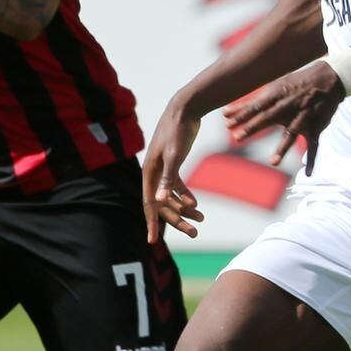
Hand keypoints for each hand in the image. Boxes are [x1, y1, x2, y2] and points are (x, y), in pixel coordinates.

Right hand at [141, 102, 206, 241]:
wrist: (185, 109)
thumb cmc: (177, 131)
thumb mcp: (174, 155)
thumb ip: (167, 179)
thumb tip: (158, 201)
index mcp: (149, 173)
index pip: (148, 204)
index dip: (151, 223)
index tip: (152, 240)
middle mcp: (152, 173)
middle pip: (162, 204)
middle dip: (177, 220)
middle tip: (194, 233)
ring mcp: (162, 170)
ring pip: (171, 197)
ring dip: (184, 209)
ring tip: (202, 220)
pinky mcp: (172, 164)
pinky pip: (177, 187)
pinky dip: (186, 196)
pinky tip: (197, 205)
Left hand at [224, 59, 343, 175]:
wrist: (327, 80)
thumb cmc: (294, 86)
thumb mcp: (272, 91)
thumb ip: (248, 105)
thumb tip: (224, 114)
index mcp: (276, 97)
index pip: (256, 106)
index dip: (242, 115)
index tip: (228, 123)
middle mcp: (288, 107)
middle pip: (269, 118)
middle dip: (253, 127)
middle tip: (238, 137)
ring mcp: (303, 118)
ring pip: (292, 134)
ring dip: (282, 148)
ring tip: (273, 163)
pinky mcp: (316, 127)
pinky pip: (314, 146)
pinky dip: (312, 160)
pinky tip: (308, 173)